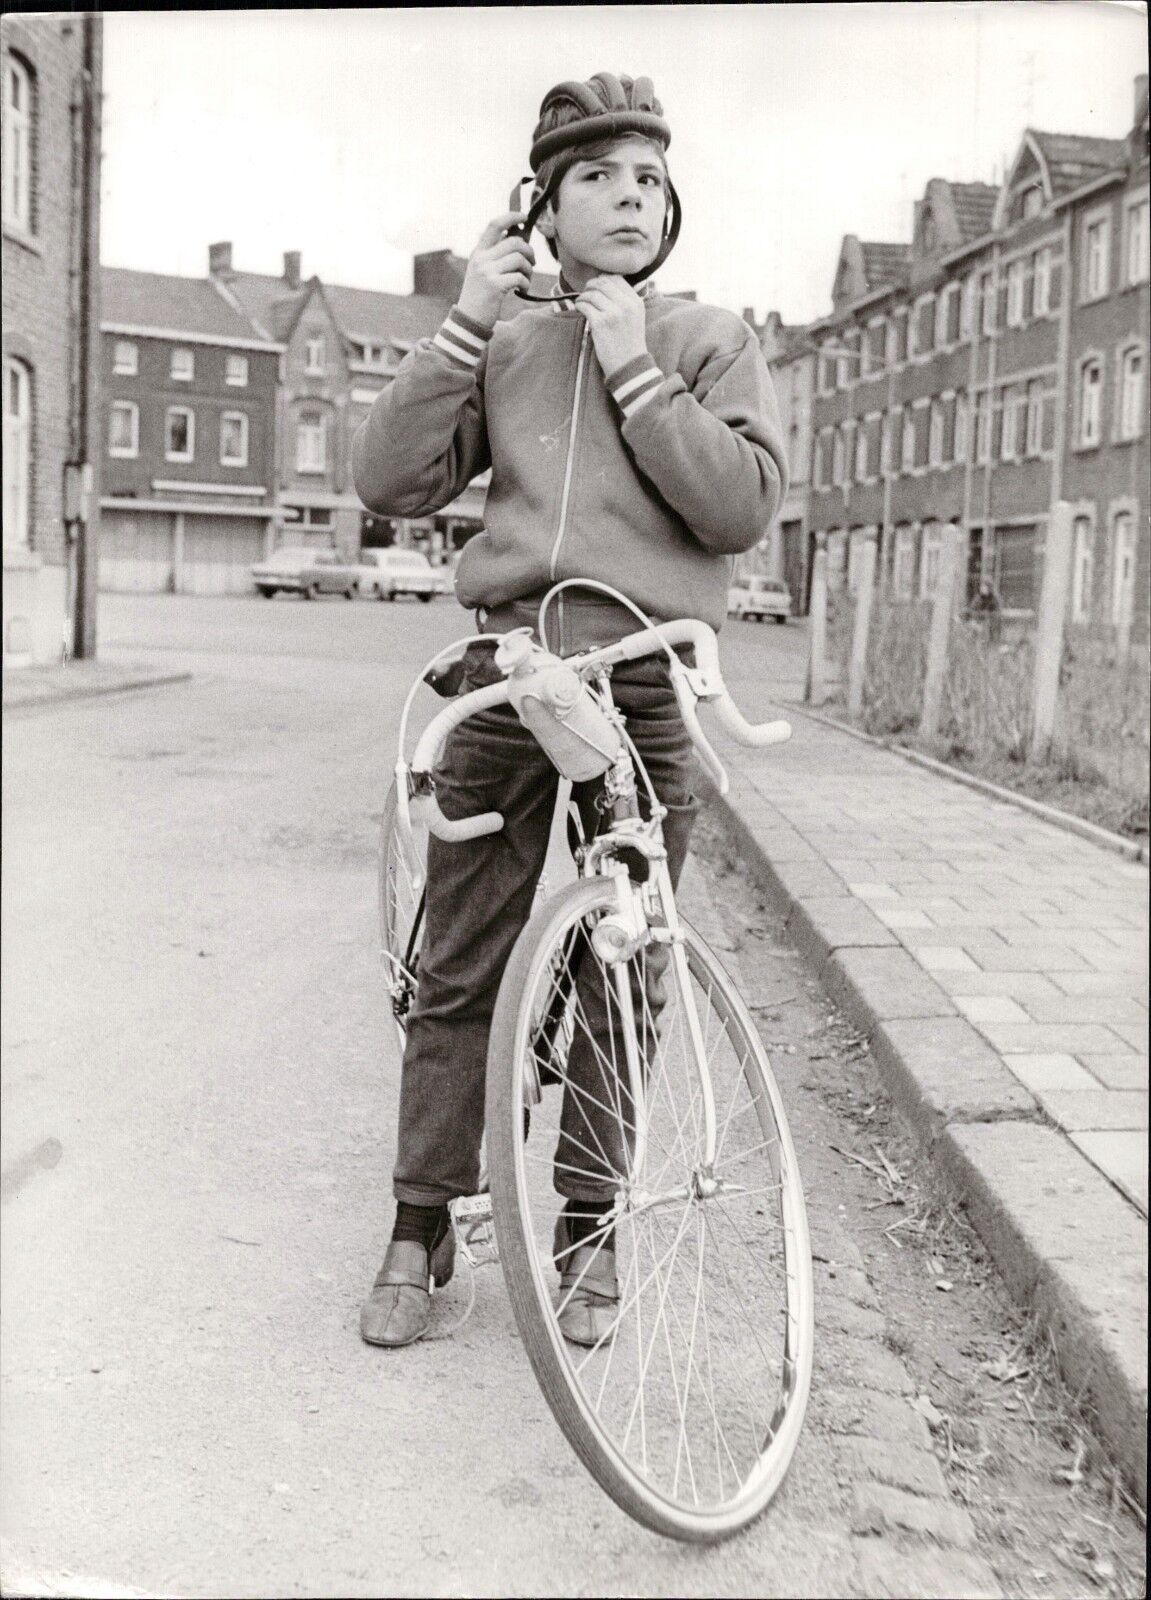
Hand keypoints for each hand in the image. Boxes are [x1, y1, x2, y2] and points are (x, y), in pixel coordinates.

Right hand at [457, 213, 535, 327]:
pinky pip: (520, 277)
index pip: (494, 225)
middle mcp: (481, 259)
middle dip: (529, 252)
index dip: (511, 216)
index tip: (524, 217)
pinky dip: (525, 284)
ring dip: (528, 269)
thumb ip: (495, 255)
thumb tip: (517, 239)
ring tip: (525, 280)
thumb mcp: (482, 270)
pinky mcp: (495, 286)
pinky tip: (521, 290)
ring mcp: (487, 272)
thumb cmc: (481, 295)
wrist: (469, 319)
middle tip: (531, 263)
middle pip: (514, 242)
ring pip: (519, 258)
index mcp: (478, 252)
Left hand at [574, 275, 648, 376]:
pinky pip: (585, 306)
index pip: (617, 278)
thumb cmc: (629, 342)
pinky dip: (579, 305)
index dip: (603, 279)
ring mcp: (614, 314)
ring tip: (581, 302)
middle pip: (603, 283)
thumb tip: (605, 282)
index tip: (597, 287)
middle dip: (591, 285)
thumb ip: (625, 300)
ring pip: (592, 293)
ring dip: (583, 296)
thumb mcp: (636, 317)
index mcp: (636, 301)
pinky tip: (580, 309)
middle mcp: (626, 305)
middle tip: (586, 292)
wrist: (629, 366)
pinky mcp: (601, 323)